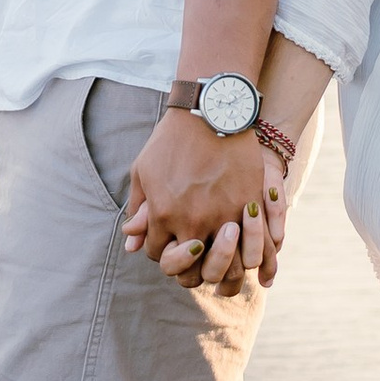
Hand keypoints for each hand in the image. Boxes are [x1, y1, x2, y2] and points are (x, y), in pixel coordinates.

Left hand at [123, 113, 282, 289]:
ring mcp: (222, 215)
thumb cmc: (171, 139)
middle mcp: (191, 220)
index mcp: (163, 214)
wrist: (210, 111)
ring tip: (220, 257)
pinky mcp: (247, 205)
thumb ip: (138, 208)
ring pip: (223, 264)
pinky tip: (241, 247)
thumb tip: (130, 242)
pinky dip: (245, 252)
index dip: (162, 251)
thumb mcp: (144, 170)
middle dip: (190, 269)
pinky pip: (249, 244)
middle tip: (195, 257)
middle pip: (191, 268)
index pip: (158, 254)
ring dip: (221, 267)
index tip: (169, 241)